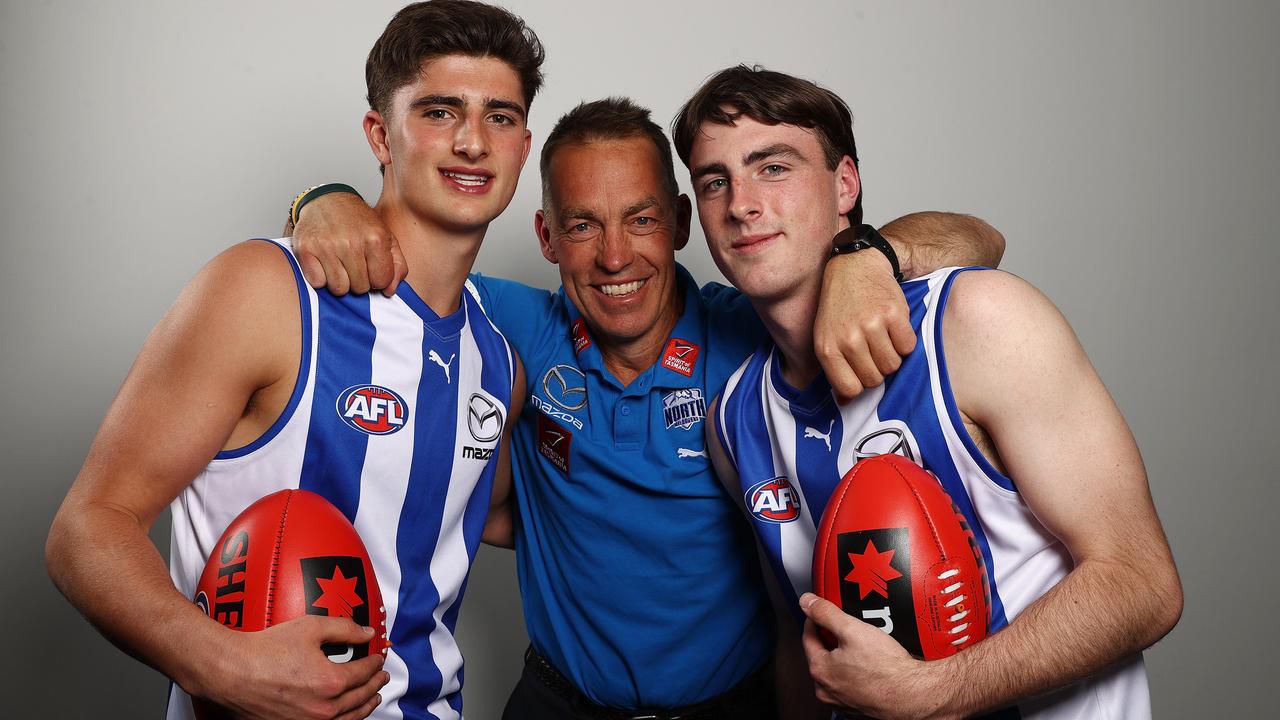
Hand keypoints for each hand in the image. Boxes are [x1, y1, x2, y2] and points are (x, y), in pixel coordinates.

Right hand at [197, 615, 389, 719]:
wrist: (230, 673)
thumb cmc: (264, 650)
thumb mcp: (310, 628)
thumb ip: (344, 628)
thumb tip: (367, 632)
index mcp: (332, 682)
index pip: (364, 672)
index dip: (375, 662)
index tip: (378, 656)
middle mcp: (324, 708)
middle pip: (361, 696)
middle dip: (375, 685)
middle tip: (382, 676)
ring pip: (349, 718)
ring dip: (365, 706)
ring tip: (373, 698)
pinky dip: (345, 719)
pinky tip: (347, 714)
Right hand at [292, 192, 404, 296]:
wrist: (327, 200)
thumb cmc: (359, 223)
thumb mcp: (387, 237)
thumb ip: (397, 266)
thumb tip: (389, 291)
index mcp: (375, 238)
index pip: (381, 282)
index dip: (377, 279)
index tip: (371, 268)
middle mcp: (351, 242)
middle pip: (360, 288)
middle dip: (359, 281)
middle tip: (354, 264)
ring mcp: (326, 246)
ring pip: (339, 289)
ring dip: (340, 281)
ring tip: (340, 265)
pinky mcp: (305, 250)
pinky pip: (317, 283)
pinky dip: (320, 278)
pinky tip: (324, 264)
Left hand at [799, 593, 946, 719]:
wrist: (913, 694)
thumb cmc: (886, 668)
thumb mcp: (852, 629)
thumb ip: (826, 614)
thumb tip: (807, 602)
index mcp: (820, 670)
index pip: (808, 636)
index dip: (816, 618)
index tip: (823, 611)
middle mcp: (827, 690)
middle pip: (822, 654)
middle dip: (831, 637)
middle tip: (846, 625)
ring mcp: (842, 701)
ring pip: (837, 669)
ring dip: (844, 655)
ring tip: (861, 642)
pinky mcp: (858, 705)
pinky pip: (852, 681)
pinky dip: (856, 671)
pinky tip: (870, 662)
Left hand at [814, 250, 915, 402]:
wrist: (854, 266)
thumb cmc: (839, 306)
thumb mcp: (825, 337)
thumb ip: (835, 370)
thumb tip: (845, 404)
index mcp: (827, 349)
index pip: (850, 389)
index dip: (860, 384)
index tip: (862, 371)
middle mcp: (848, 340)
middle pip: (875, 379)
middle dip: (877, 368)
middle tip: (873, 349)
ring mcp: (871, 326)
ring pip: (893, 365)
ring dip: (892, 355)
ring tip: (882, 337)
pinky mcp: (893, 314)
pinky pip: (908, 346)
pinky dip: (905, 340)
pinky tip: (893, 326)